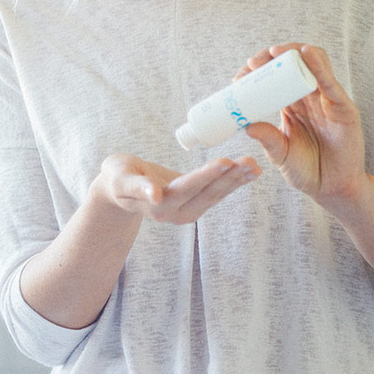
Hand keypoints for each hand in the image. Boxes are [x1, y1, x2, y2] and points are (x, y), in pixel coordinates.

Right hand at [95, 153, 260, 224]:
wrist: (120, 188)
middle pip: (207, 193)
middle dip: (230, 177)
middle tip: (250, 161)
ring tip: (255, 166)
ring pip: (216, 194)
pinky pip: (217, 192)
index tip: (226, 161)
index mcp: (159, 205)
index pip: (188, 187)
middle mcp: (176, 212)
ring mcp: (187, 211)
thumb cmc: (117, 178)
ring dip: (237, 180)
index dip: (207, 175)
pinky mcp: (195, 204)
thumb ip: (136, 187)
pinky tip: (250, 171)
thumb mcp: (120, 180)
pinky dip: (234, 181)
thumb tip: (154, 196)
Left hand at [236, 44, 366, 213]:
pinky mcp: (343, 107)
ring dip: (294, 52)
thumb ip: (268, 139)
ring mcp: (327, 100)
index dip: (260, 70)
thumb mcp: (281, 154)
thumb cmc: (307, 171)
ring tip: (276, 52)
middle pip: (293, 65)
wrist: (333, 190)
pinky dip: (319, 66)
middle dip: (273, 56)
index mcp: (292, 105)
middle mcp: (309, 98)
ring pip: (314, 64)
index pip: (275, 77)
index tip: (242, 74)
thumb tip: (246, 126)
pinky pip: (330, 83)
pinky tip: (308, 54)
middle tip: (255, 62)